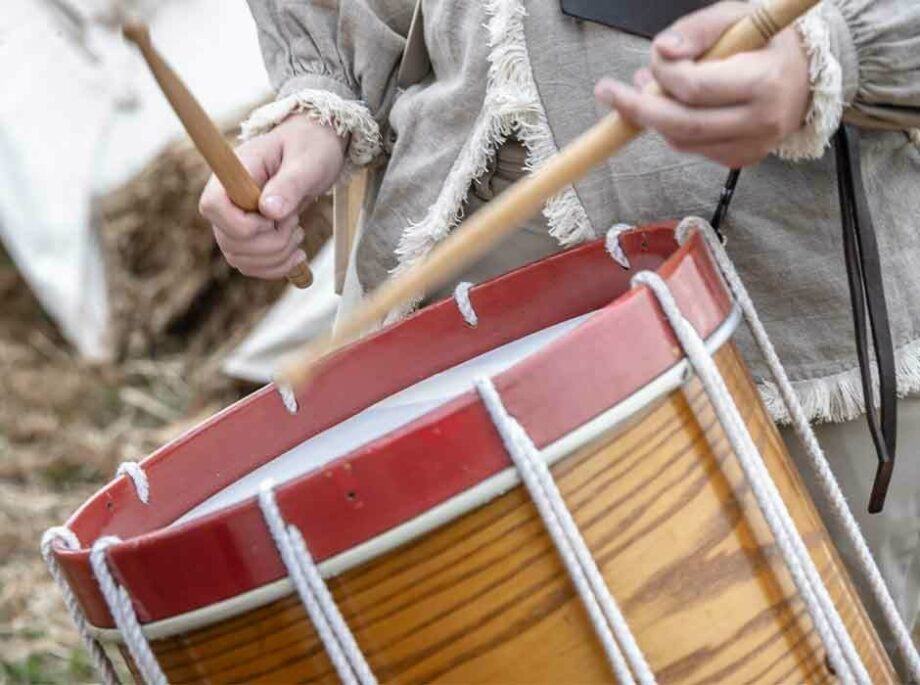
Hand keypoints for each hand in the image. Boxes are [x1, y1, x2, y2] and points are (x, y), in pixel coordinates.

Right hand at [199, 114, 346, 278]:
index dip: (243, 224)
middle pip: (229, 241)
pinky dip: (275, 267)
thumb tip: (270, 211)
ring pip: (239, 258)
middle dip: (270, 243)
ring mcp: (233, 220)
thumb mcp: (307, 162)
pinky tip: (296, 255)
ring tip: (297, 233)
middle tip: (294, 222)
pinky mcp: (247, 236)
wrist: (313, 150)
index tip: (273, 217)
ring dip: (276, 257)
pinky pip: (250, 265)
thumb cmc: (309, 147)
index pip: (212, 207)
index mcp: (233, 173)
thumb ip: (289, 185)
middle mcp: (226, 199)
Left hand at [594, 1, 810, 167]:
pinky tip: (672, 106)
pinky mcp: (742, 159)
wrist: (810, 74)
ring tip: (645, 89)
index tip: (653, 55)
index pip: (694, 88)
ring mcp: (752, 146)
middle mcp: (760, 121)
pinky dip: (673, 129)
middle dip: (638, 107)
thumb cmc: (769, 40)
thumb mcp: (737, 16)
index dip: (663, 73)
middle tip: (608, 90)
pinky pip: (693, 149)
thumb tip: (662, 51)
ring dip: (653, 117)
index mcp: (763, 82)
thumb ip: (697, 29)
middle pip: (681, 124)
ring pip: (682, 141)